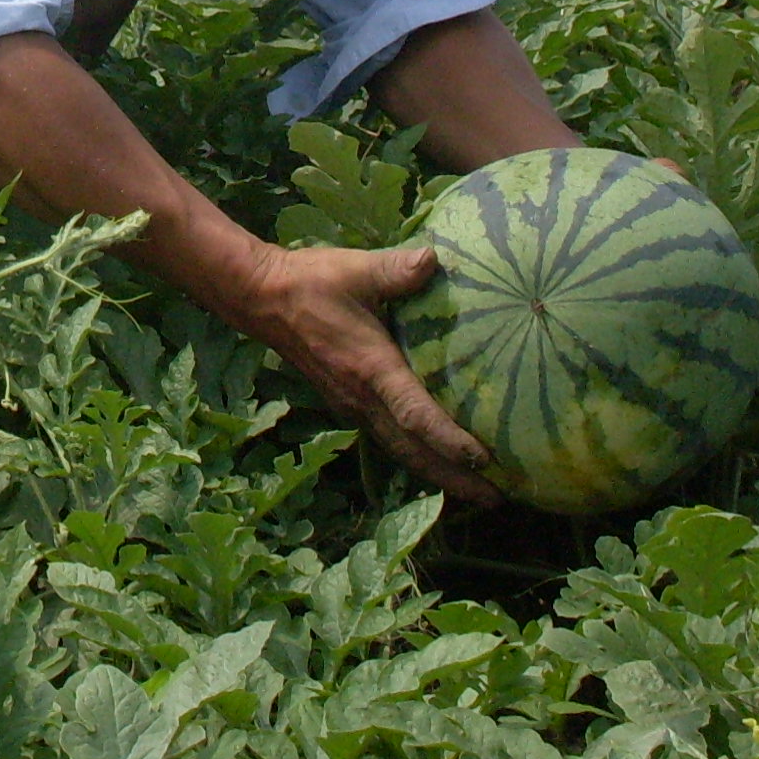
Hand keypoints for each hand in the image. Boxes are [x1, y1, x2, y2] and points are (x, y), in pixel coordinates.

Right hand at [233, 240, 498, 504]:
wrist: (262, 298)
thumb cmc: (311, 281)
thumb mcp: (355, 269)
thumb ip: (396, 269)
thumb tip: (433, 259)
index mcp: (370, 367)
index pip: (415, 414)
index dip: (449, 440)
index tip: (484, 459)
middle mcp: (362, 397)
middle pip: (413, 451)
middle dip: (454, 478)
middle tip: (496, 500)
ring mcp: (352, 405)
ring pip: (400, 451)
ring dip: (438, 474)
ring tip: (476, 491)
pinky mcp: (347, 403)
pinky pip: (389, 439)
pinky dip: (417, 457)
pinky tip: (436, 460)